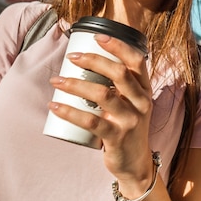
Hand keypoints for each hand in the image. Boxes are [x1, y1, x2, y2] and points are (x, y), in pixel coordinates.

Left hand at [48, 33, 152, 182]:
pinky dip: (70, 112)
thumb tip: (91, 58)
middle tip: (71, 57)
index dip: (118, 46)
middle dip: (93, 60)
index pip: (137, 61)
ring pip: (103, 95)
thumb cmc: (127, 127)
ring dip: (76, 84)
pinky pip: (91, 122)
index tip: (97, 36)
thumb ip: (121, 84)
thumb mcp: (132, 103)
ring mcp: (130, 120)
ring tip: (56, 80)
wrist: (135, 163)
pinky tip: (55, 106)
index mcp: (145, 90)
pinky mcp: (116, 138)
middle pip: (119, 73)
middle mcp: (141, 102)